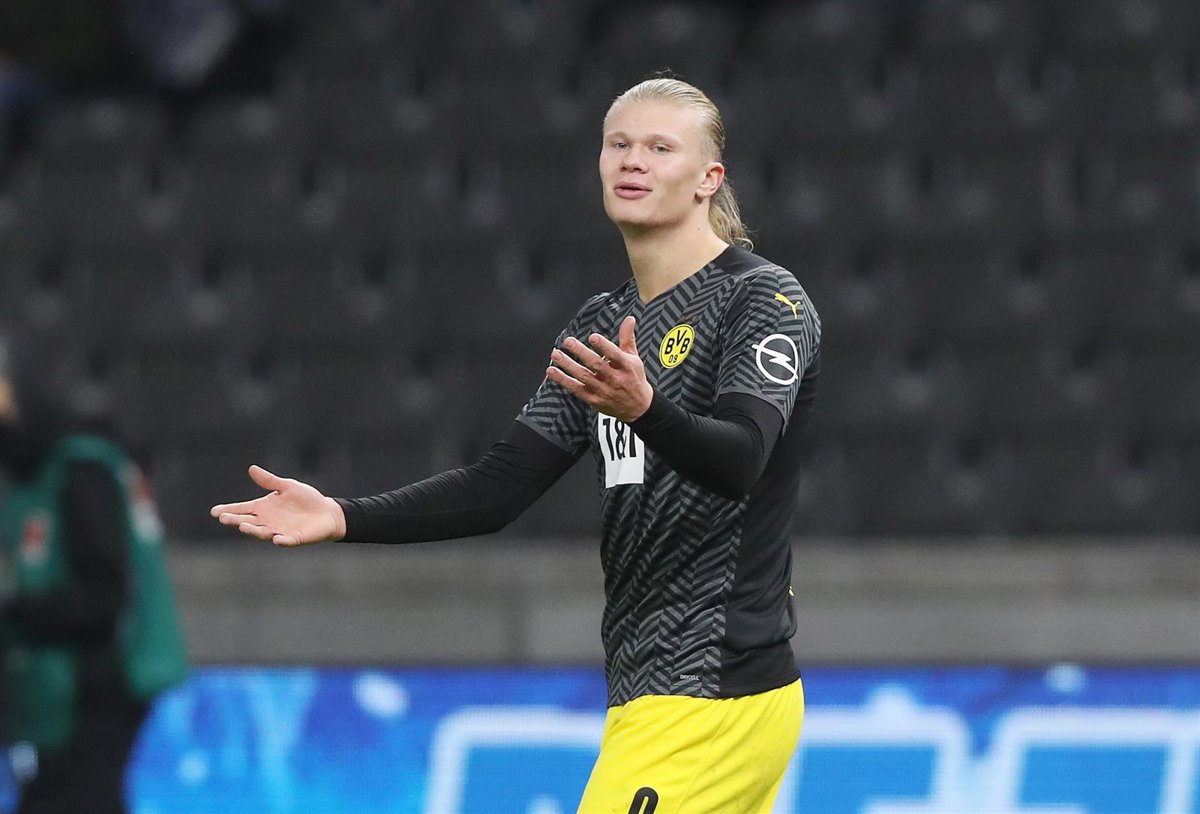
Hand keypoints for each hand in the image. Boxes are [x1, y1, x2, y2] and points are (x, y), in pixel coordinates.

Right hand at [210, 465, 346, 546]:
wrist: (326, 512)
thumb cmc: (305, 499)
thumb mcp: (287, 487)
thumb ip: (270, 481)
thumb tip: (252, 468)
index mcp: (264, 508)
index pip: (242, 509)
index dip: (229, 510)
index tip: (214, 511)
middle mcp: (268, 521)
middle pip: (247, 521)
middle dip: (235, 520)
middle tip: (223, 518)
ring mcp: (279, 531)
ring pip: (262, 533)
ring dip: (252, 530)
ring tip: (243, 526)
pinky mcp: (293, 538)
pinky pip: (285, 541)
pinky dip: (281, 540)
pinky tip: (275, 538)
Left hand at [547, 315, 652, 422]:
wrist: (637, 407)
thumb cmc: (634, 378)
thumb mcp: (634, 358)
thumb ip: (627, 338)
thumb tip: (629, 319)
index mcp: (626, 366)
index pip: (615, 355)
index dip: (604, 346)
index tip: (592, 337)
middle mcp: (614, 379)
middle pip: (596, 365)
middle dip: (581, 352)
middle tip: (568, 341)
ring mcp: (603, 390)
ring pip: (583, 376)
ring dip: (568, 365)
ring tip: (556, 354)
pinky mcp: (593, 399)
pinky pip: (575, 388)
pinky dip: (563, 380)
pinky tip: (552, 371)